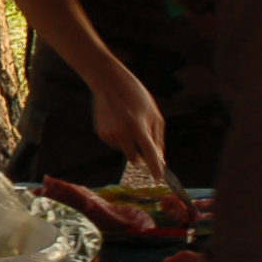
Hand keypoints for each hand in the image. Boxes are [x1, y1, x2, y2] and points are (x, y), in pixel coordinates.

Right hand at [87, 67, 169, 183]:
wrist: (109, 82)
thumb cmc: (136, 96)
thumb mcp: (153, 113)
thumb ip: (158, 138)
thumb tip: (161, 159)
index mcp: (139, 126)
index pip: (149, 153)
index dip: (155, 168)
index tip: (159, 179)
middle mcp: (123, 133)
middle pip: (134, 158)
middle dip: (139, 155)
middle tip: (139, 137)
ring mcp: (110, 134)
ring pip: (124, 150)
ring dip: (128, 142)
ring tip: (126, 120)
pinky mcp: (101, 133)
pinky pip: (114, 143)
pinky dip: (118, 137)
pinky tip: (117, 120)